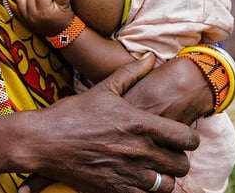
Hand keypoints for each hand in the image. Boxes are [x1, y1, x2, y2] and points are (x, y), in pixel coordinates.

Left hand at [16, 0, 73, 35]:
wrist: (59, 33)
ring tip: (37, 2)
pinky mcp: (22, 20)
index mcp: (45, 12)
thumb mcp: (67, 5)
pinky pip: (16, 7)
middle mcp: (33, 16)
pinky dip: (22, 5)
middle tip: (46, 1)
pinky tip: (31, 6)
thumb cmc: (63, 17)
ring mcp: (26, 19)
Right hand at [18, 54, 197, 192]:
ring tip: (155, 169)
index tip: (183, 137)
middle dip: (178, 158)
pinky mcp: (116, 190)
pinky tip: (138, 180)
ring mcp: (128, 173)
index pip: (185, 137)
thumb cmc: (72, 113)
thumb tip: (149, 56)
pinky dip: (147, 191)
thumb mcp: (103, 90)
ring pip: (167, 185)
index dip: (190, 138)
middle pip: (181, 164)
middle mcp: (138, 150)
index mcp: (139, 123)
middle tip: (168, 153)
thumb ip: (130, 73)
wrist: (44, 141)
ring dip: (164, 177)